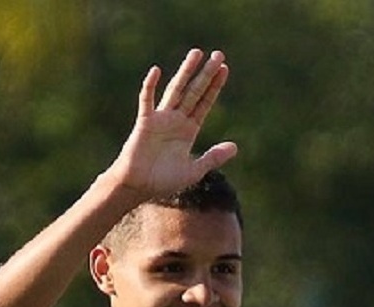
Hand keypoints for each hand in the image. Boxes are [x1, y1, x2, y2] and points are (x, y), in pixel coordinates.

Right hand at [111, 49, 237, 200]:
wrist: (138, 187)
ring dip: (186, 72)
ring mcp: (160, 119)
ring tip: (197, 53)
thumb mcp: (194, 170)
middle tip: (218, 54)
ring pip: (176, 91)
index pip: (205, 103)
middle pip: (194, 92)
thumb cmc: (163, 181)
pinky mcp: (145, 123)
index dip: (215, 87)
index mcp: (188, 130)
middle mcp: (176, 120)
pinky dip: (150, 86)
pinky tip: (156, 71)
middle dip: (206, 74)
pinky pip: (147, 101)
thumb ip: (213, 157)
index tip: (225, 69)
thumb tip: (235, 147)